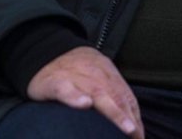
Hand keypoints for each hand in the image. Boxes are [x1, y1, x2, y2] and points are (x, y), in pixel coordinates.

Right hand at [27, 46, 143, 137]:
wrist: (41, 52)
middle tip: (136, 134)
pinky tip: (84, 104)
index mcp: (105, 70)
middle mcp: (93, 71)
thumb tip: (131, 125)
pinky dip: (75, 96)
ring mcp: (74, 75)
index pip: (125, 94)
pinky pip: (66, 88)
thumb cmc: (72, 72)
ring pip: (96, 92)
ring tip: (125, 127)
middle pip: (115, 94)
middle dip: (129, 116)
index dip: (135, 116)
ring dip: (113, 110)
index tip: (139, 136)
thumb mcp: (93, 76)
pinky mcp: (54, 82)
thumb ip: (110, 94)